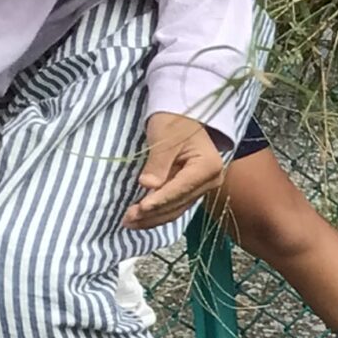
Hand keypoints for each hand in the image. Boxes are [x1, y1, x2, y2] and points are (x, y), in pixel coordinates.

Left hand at [124, 112, 223, 228]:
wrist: (183, 114)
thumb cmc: (174, 120)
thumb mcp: (164, 137)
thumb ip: (158, 163)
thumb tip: (148, 186)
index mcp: (207, 167)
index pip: (180, 189)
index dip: (159, 200)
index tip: (140, 209)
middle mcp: (210, 182)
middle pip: (178, 204)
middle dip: (153, 213)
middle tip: (127, 220)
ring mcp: (203, 187)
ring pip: (176, 208)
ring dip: (153, 217)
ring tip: (130, 222)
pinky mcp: (192, 189)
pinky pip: (175, 204)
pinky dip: (158, 211)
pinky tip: (142, 218)